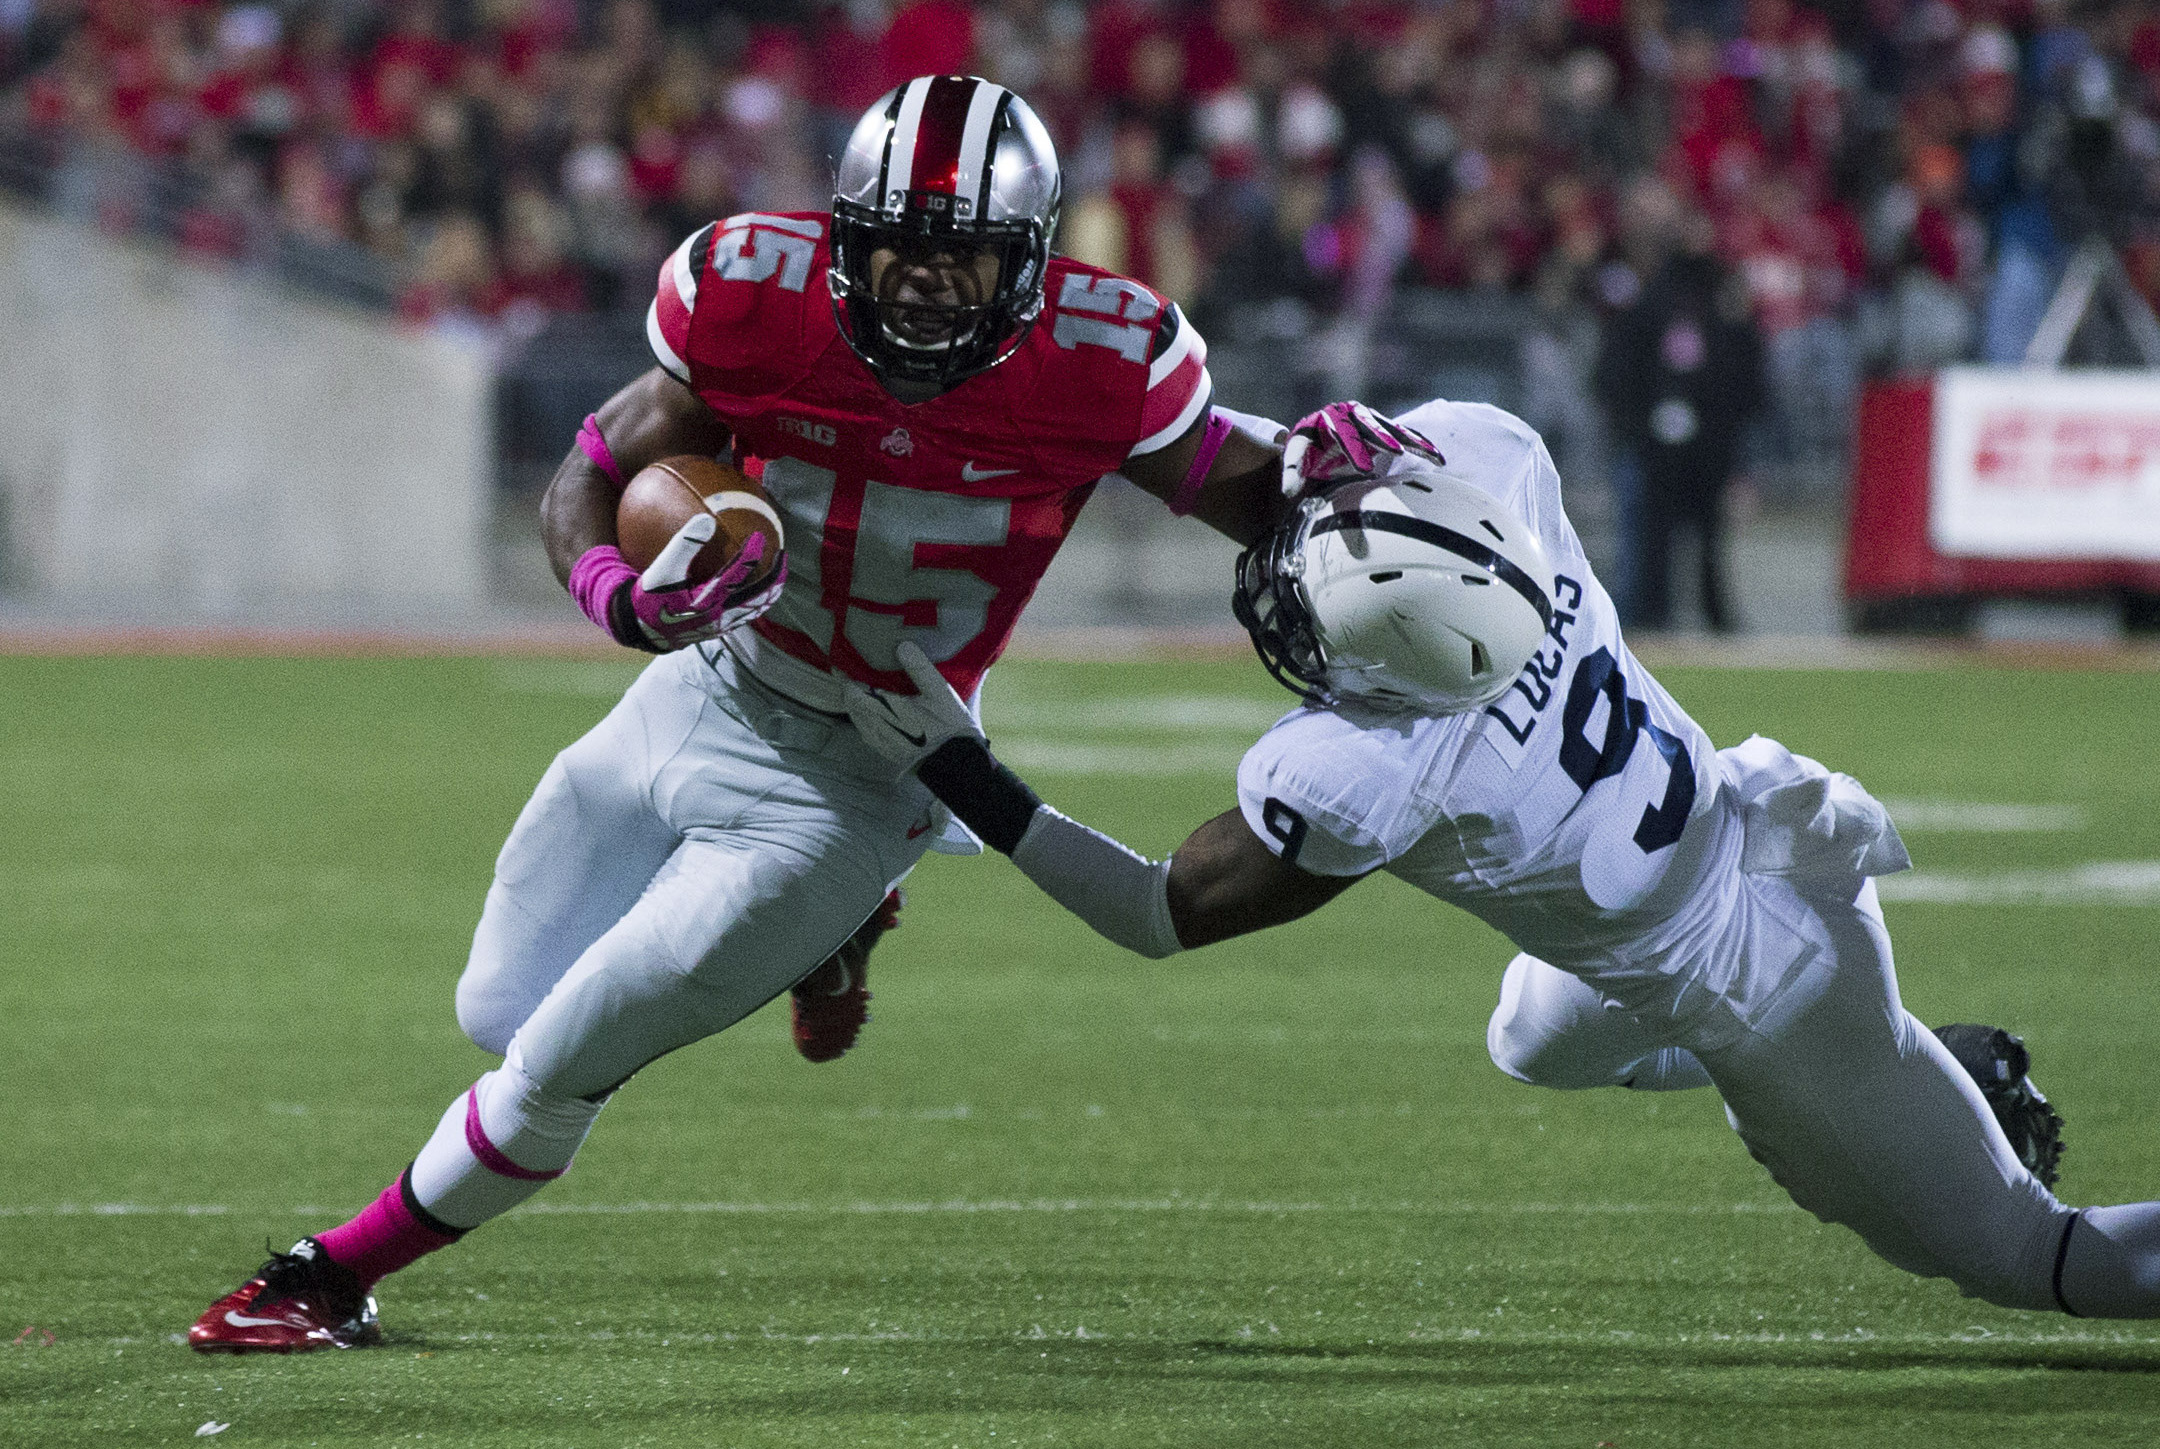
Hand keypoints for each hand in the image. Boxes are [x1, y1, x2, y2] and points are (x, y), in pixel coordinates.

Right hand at [626, 516, 785, 649]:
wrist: (641, 630)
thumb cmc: (649, 596)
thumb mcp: (661, 569)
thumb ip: (683, 545)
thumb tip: (706, 519)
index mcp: (707, 601)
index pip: (738, 575)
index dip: (752, 554)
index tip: (760, 535)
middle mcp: (720, 616)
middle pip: (759, 597)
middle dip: (775, 576)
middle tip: (783, 554)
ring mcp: (722, 625)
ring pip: (756, 608)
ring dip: (770, 589)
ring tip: (776, 570)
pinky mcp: (720, 628)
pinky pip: (746, 612)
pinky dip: (756, 597)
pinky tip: (755, 583)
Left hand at [844, 640, 983, 770]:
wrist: (957, 763)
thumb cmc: (950, 726)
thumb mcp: (940, 693)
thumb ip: (920, 669)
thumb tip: (902, 645)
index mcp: (888, 710)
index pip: (855, 692)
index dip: (846, 677)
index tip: (842, 663)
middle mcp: (879, 727)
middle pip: (852, 706)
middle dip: (849, 689)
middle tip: (851, 673)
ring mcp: (882, 742)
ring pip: (857, 720)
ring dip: (855, 705)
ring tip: (860, 690)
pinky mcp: (888, 752)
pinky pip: (866, 733)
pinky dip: (863, 719)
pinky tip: (872, 713)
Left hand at [1280, 401, 1443, 498]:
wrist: (1319, 436)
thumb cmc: (1308, 449)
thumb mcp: (1297, 457)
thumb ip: (1293, 472)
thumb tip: (1288, 491)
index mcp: (1328, 419)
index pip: (1341, 433)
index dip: (1354, 449)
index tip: (1364, 469)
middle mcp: (1351, 414)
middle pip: (1369, 425)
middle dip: (1382, 438)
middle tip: (1395, 451)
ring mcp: (1371, 419)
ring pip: (1392, 428)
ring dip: (1409, 440)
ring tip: (1428, 454)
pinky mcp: (1385, 427)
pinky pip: (1406, 435)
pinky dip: (1421, 445)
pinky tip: (1437, 458)